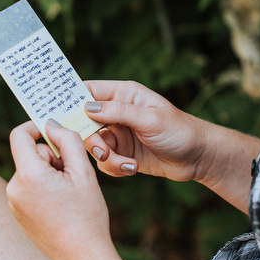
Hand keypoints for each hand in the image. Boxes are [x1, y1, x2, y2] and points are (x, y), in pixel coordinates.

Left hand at [7, 119, 112, 259]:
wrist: (82, 257)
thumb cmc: (86, 214)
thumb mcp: (83, 171)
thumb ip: (67, 139)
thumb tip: (51, 123)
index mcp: (28, 175)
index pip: (19, 135)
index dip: (35, 126)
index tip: (53, 130)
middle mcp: (14, 187)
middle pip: (29, 154)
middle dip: (50, 156)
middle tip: (72, 173)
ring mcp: (13, 202)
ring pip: (30, 170)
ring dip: (47, 172)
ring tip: (68, 193)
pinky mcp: (17, 212)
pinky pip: (27, 187)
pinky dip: (42, 187)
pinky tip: (59, 204)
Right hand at [81, 80, 259, 212]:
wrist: (199, 158)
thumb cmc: (180, 131)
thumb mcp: (150, 119)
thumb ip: (118, 112)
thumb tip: (86, 107)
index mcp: (123, 94)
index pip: (87, 91)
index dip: (70, 101)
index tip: (59, 116)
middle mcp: (117, 112)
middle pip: (84, 121)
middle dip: (90, 139)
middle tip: (103, 151)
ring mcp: (118, 133)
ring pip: (93, 145)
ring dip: (106, 157)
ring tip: (126, 164)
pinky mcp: (122, 153)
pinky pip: (104, 161)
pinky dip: (114, 167)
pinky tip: (132, 168)